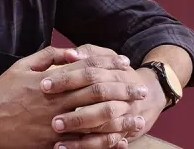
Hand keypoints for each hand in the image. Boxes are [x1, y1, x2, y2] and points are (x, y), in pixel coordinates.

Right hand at [0, 46, 130, 148]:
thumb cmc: (2, 90)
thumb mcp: (22, 66)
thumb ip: (50, 56)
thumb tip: (75, 52)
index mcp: (50, 81)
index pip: (87, 69)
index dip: (109, 65)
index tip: (125, 65)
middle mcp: (55, 102)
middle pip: (96, 93)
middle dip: (122, 91)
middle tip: (141, 91)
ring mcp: (54, 125)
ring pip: (93, 120)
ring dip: (118, 118)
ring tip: (137, 118)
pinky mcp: (50, 144)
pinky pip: (82, 144)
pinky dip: (101, 142)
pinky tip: (117, 141)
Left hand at [41, 45, 168, 148]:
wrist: (150, 94)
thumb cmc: (116, 74)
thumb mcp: (107, 57)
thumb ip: (88, 53)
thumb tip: (71, 54)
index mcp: (115, 72)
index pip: (89, 73)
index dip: (66, 78)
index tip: (44, 85)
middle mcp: (122, 93)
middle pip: (98, 98)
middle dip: (74, 108)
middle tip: (51, 117)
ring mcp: (124, 114)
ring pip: (104, 123)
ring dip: (79, 130)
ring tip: (55, 134)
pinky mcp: (123, 133)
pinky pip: (105, 142)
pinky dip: (85, 146)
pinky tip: (64, 147)